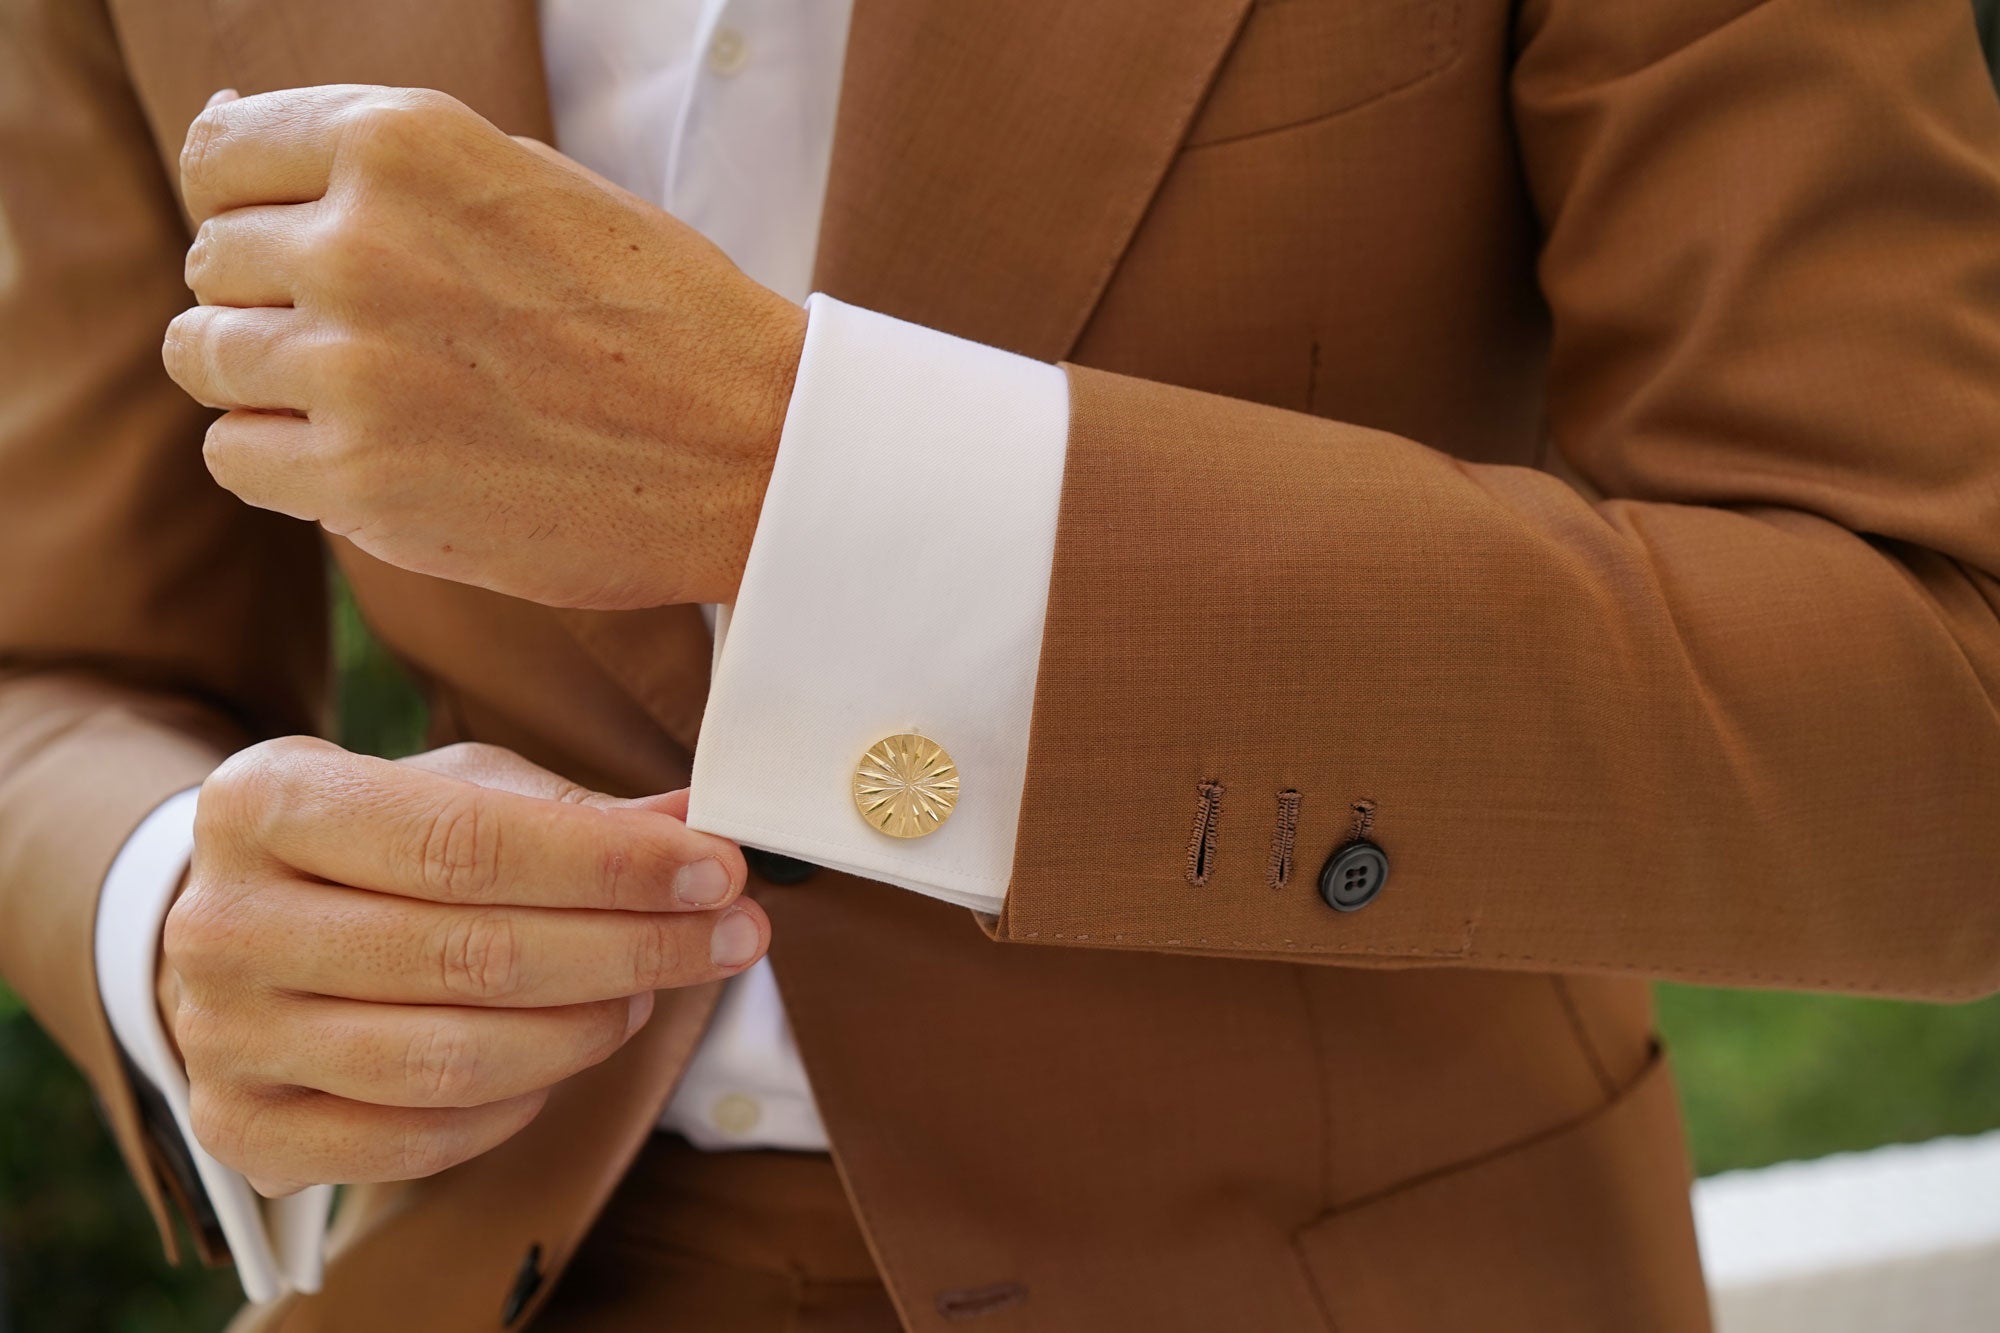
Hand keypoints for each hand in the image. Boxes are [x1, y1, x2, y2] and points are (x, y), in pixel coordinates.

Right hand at [159, 739, 764, 1194]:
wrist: (235, 925)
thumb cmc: (368, 845)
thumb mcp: (450, 788)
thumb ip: (570, 810)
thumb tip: (698, 825)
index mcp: (267, 801)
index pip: (464, 842)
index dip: (608, 865)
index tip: (716, 870)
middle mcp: (224, 921)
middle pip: (471, 956)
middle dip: (633, 948)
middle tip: (731, 935)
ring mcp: (225, 1036)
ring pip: (454, 1060)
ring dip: (589, 1028)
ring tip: (651, 990)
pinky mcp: (246, 1130)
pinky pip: (420, 1139)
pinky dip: (519, 1104)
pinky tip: (567, 1052)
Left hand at [161, 85, 806, 609]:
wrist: (757, 451)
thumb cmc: (659, 315)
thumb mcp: (529, 181)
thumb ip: (385, 164)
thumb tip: (223, 132)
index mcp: (404, 143)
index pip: (221, 154)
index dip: (252, 206)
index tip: (307, 248)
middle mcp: (361, 242)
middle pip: (215, 263)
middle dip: (275, 299)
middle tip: (379, 342)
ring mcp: (354, 366)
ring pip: (205, 357)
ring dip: (269, 381)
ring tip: (372, 401)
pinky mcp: (361, 481)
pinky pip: (235, 454)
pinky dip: (283, 461)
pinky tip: (372, 458)